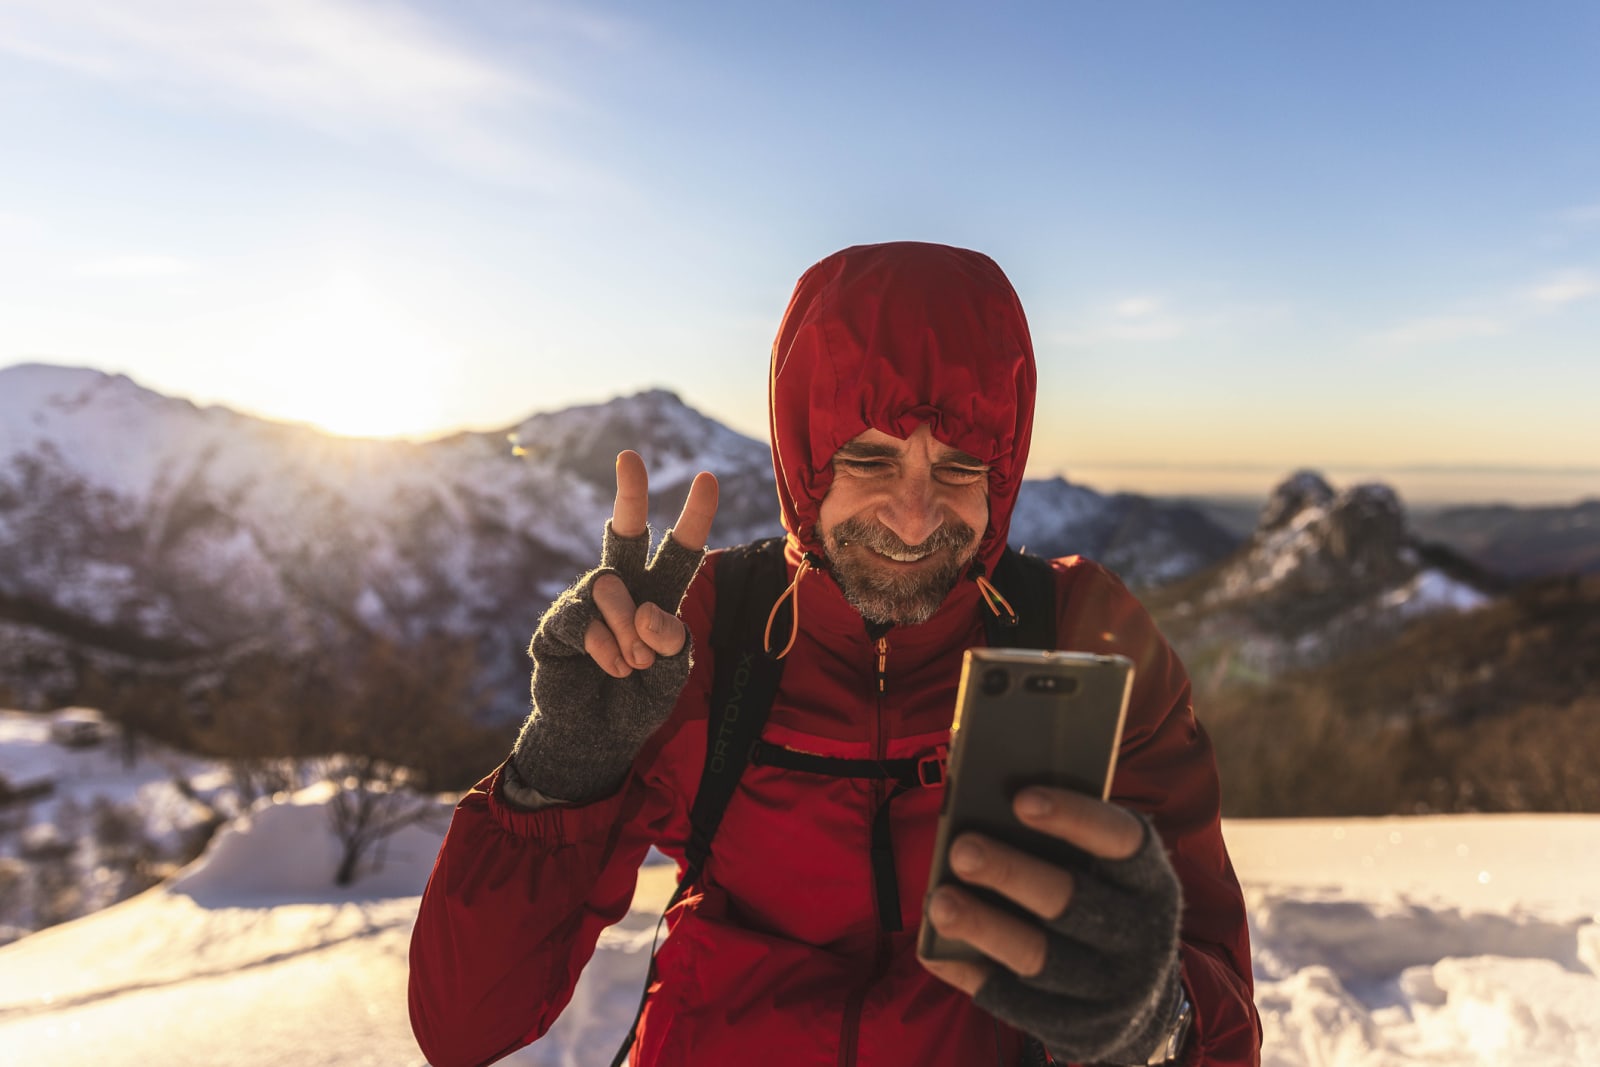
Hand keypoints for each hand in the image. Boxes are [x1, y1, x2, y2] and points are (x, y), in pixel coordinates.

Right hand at [508, 451, 717, 804]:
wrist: (596, 738)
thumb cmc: (638, 701)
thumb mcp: (672, 676)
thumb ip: (672, 643)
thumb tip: (647, 611)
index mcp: (659, 597)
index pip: (680, 552)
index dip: (694, 517)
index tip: (707, 479)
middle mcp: (623, 590)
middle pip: (625, 533)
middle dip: (629, 493)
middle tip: (630, 457)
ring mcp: (586, 603)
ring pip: (611, 586)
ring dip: (628, 629)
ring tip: (633, 664)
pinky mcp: (558, 624)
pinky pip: (584, 618)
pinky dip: (606, 648)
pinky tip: (611, 669)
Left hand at [919, 788, 1183, 1064]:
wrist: (1140, 996)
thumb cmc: (1102, 903)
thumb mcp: (1104, 870)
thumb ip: (1062, 841)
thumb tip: (985, 808)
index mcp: (1150, 880)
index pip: (1119, 840)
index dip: (1073, 817)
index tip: (1021, 799)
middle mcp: (1143, 935)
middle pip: (1070, 901)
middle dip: (1011, 874)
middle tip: (962, 850)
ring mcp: (1115, 990)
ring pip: (1039, 957)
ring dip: (985, 927)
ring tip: (940, 903)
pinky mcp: (1084, 1030)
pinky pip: (1019, 1003)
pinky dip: (976, 973)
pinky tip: (941, 949)